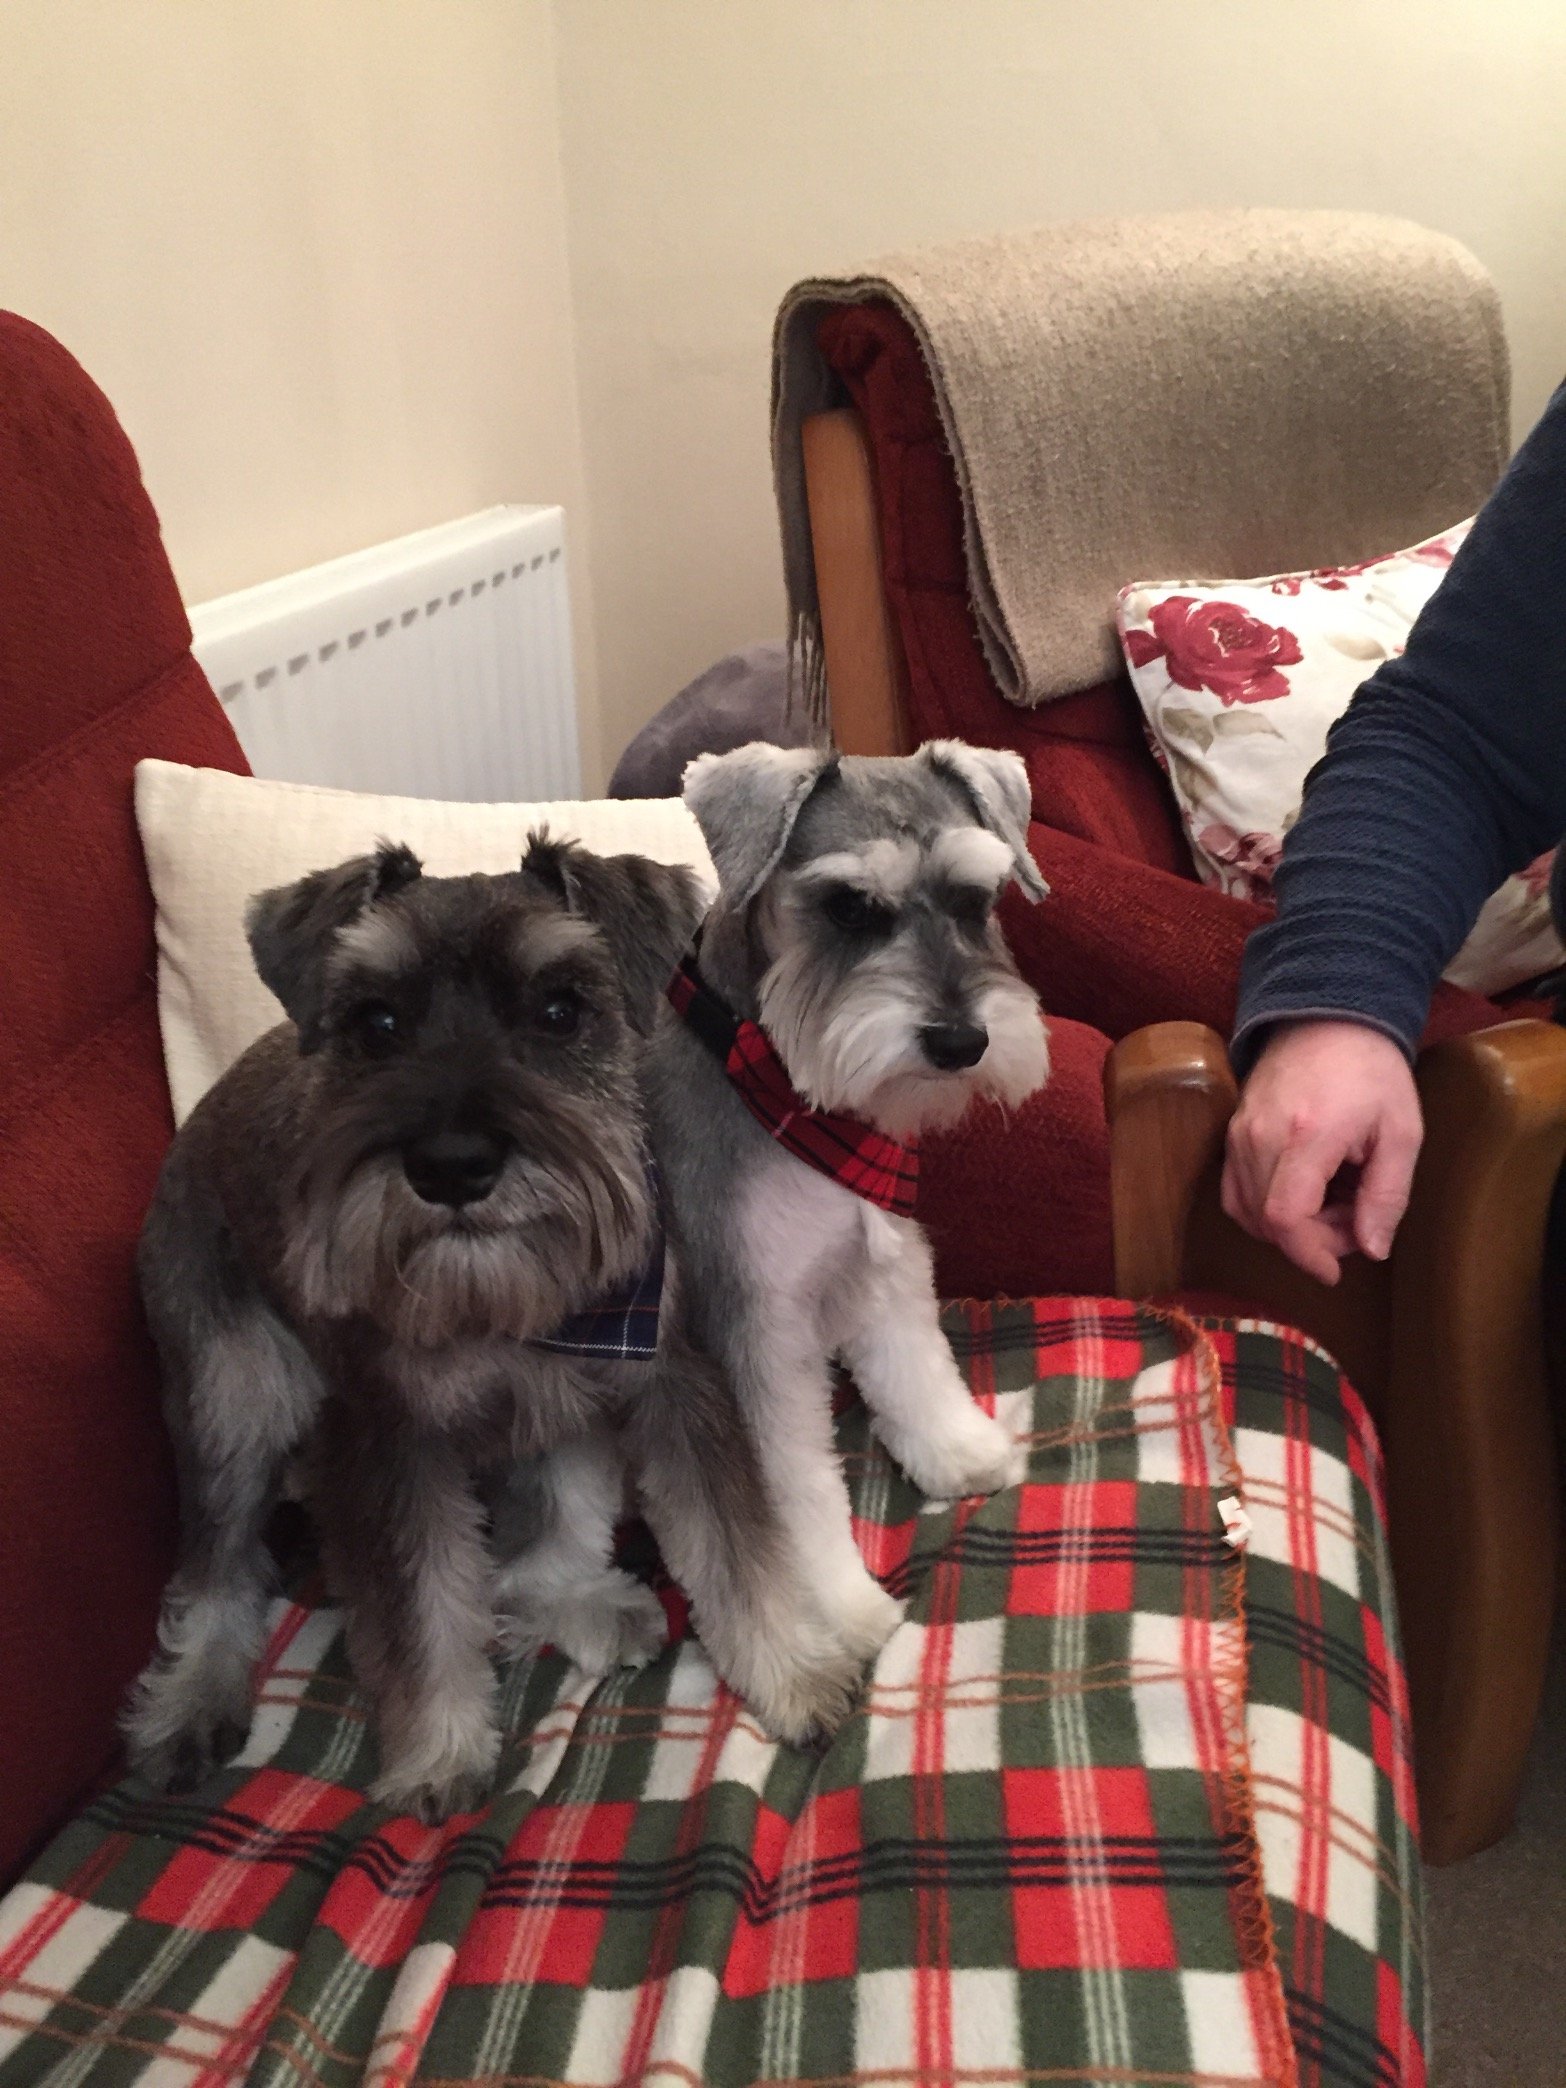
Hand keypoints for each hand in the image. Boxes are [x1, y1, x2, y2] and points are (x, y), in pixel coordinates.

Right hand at [1222, 1019, 1422, 1284]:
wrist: (1327, 1016)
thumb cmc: (1372, 1071)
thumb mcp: (1401, 1132)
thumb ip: (1387, 1195)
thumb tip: (1371, 1250)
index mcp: (1306, 1136)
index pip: (1285, 1218)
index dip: (1309, 1255)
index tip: (1335, 1271)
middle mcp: (1260, 1138)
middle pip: (1268, 1222)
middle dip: (1312, 1241)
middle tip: (1354, 1222)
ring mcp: (1238, 1134)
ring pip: (1249, 1211)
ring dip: (1290, 1226)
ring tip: (1332, 1205)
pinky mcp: (1231, 1133)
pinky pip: (1235, 1191)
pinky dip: (1264, 1209)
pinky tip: (1301, 1196)